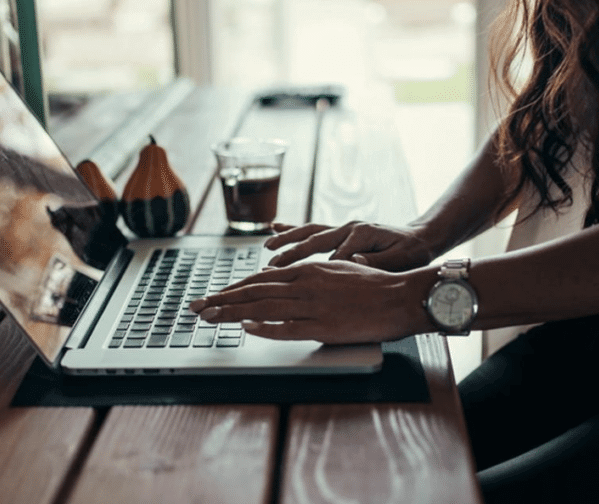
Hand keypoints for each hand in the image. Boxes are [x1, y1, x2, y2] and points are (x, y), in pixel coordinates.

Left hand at [189, 262, 430, 343]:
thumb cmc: (374, 285)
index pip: (260, 280)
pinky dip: (264, 328)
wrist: (401, 296)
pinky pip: (287, 328)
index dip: (233, 289)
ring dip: (231, 313)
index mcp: (308, 270)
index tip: (214, 296)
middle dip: (221, 300)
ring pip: (263, 308)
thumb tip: (288, 281)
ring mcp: (313, 306)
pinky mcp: (324, 327)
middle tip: (196, 307)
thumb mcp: (337, 271)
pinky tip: (246, 328)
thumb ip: (311, 277)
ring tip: (208, 317)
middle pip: (254, 292)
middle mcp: (305, 285)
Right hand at [266, 221, 435, 271]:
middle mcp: (349, 228)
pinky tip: (275, 228)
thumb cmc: (411, 252)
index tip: (303, 283)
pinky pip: (313, 230)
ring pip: (309, 232)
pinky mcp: (341, 232)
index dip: (319, 269)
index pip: (336, 255)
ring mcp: (343, 228)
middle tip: (272, 266)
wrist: (419, 238)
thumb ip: (376, 262)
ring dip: (287, 240)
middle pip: (314, 240)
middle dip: (292, 253)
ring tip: (268, 248)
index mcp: (362, 234)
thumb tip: (354, 261)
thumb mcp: (399, 259)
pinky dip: (293, 229)